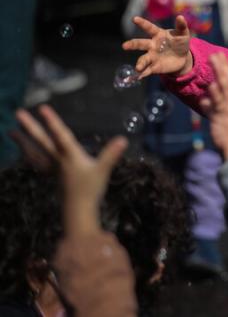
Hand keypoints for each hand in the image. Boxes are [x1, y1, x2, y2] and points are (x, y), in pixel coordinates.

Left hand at [11, 105, 127, 235]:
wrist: (78, 211)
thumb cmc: (91, 190)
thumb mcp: (103, 170)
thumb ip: (111, 154)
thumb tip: (123, 140)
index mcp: (70, 156)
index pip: (60, 135)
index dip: (52, 121)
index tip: (42, 108)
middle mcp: (58, 160)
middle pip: (41, 141)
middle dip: (30, 127)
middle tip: (18, 113)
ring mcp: (53, 168)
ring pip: (34, 151)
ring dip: (23, 141)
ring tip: (11, 132)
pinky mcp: (53, 176)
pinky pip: (37, 162)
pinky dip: (30, 156)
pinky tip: (25, 153)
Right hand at [121, 15, 192, 78]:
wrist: (182, 58)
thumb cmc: (180, 42)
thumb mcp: (183, 34)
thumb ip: (181, 26)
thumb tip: (180, 16)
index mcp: (158, 34)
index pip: (149, 28)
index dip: (142, 23)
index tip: (134, 19)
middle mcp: (152, 45)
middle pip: (140, 44)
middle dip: (132, 44)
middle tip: (125, 46)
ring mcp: (152, 56)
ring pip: (143, 59)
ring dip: (140, 63)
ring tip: (138, 68)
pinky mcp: (154, 67)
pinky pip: (147, 70)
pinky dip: (143, 74)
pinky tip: (139, 76)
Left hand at [198, 53, 227, 160]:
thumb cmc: (227, 133)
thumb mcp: (216, 117)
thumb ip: (210, 107)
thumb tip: (204, 101)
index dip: (224, 68)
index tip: (219, 55)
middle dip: (222, 66)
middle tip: (216, 52)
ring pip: (225, 87)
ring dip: (220, 72)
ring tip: (215, 60)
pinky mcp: (223, 116)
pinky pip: (219, 103)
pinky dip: (216, 94)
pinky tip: (211, 85)